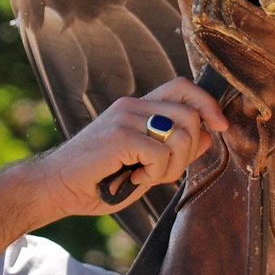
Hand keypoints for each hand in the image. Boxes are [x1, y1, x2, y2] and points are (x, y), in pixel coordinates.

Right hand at [27, 77, 228, 219]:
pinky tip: (133, 180)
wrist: (53, 188)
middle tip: (164, 172)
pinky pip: (161, 155)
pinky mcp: (120, 135)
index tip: (222, 128)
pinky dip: (154, 176)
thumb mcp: (144, 166)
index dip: (208, 104)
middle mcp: (132, 105)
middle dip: (190, 151)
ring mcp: (125, 117)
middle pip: (191, 114)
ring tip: (146, 177)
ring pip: (181, 135)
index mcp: (137, 107)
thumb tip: (211, 136)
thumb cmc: (96, 181)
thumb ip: (173, 150)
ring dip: (172, 167)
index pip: (183, 87)